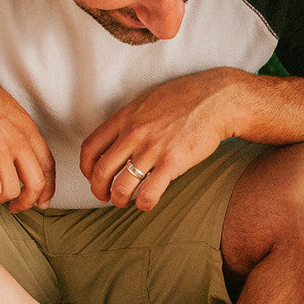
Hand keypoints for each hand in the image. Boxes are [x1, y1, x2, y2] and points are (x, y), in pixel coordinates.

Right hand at [0, 68, 55, 211]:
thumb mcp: (4, 107)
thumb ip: (15, 130)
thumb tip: (16, 154)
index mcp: (26, 127)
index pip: (47, 164)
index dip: (48, 187)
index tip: (41, 200)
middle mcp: (18, 140)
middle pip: (36, 183)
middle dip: (27, 201)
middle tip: (15, 207)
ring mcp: (0, 150)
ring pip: (11, 190)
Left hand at [80, 69, 237, 209]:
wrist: (216, 100)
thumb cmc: (185, 99)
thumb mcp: (148, 101)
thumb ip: (131, 120)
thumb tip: (120, 139)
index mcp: (124, 118)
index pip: (90, 148)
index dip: (86, 169)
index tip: (92, 177)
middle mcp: (133, 133)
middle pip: (101, 172)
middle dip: (98, 190)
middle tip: (105, 197)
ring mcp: (152, 149)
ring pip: (121, 187)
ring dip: (118, 200)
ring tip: (124, 203)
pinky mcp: (172, 162)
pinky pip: (148, 193)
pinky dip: (143, 204)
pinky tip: (146, 203)